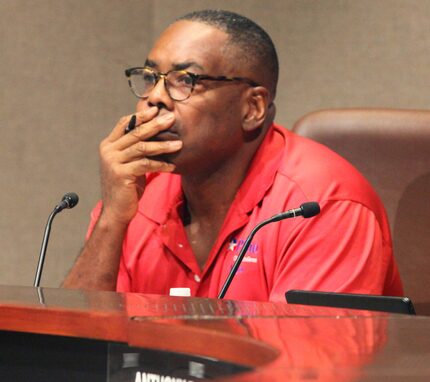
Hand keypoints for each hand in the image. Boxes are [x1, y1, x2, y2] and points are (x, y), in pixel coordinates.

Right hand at [99, 107, 181, 224]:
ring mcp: (113, 162)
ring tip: (179, 144)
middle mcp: (108, 151)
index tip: (157, 110)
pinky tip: (172, 166)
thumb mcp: (129, 165)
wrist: (116, 211)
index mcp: (108, 145)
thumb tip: (156, 134)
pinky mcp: (121, 174)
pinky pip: (145, 164)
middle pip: (135, 132)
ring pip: (142, 147)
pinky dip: (160, 165)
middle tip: (171, 119)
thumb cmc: (126, 188)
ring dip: (163, 146)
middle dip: (155, 125)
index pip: (124, 123)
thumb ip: (135, 150)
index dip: (140, 115)